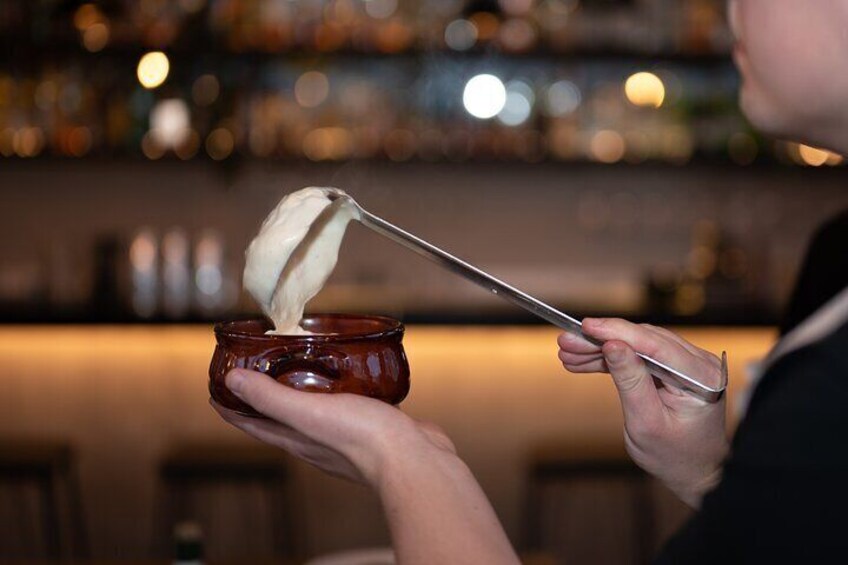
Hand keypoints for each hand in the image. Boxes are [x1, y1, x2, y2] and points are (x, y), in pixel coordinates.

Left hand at [212, 369, 455, 487]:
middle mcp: (316, 441)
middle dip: (264, 397)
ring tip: (302, 366)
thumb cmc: (363, 439)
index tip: (218, 389)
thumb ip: (272, 398)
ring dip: (304, 393)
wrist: (414, 460)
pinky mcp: (372, 427)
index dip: (232, 408)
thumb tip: (233, 382)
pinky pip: (348, 407)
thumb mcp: (309, 412)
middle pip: (280, 419)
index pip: (253, 424)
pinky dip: (340, 391)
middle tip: (258, 369)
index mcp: (296, 439)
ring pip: (315, 413)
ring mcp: (344, 436)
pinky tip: (350, 377)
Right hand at [558, 318, 728, 507]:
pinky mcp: (676, 368)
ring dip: (602, 348)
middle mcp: (700, 364)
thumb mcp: (646, 423)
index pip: (655, 344)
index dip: (617, 331)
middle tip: (567, 342)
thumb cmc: (675, 456)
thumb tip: (613, 346)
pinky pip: (641, 355)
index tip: (586, 326)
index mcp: (701, 378)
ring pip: (638, 345)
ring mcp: (690, 364)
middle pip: (643, 340)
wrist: (695, 472)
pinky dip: (613, 358)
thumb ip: (630, 381)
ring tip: (569, 353)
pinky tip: (586, 361)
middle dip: (601, 340)